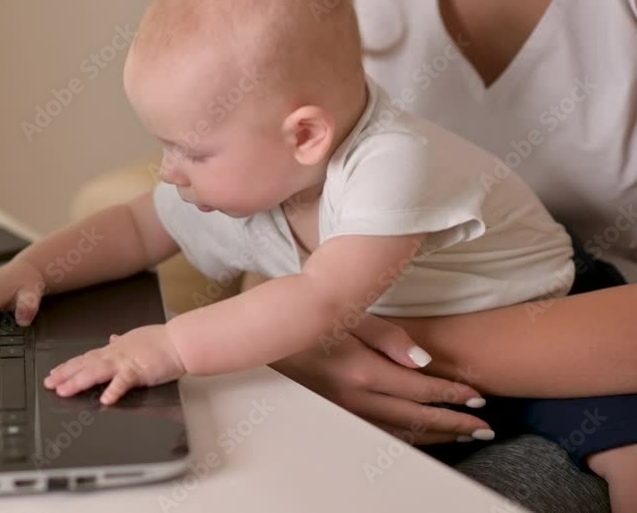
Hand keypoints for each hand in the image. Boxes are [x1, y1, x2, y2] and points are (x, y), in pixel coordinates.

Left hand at [43, 324, 186, 404]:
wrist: (179, 341)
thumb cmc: (160, 341)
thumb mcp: (135, 338)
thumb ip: (121, 341)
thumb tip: (111, 338)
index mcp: (114, 349)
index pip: (86, 358)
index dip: (68, 366)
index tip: (54, 373)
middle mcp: (115, 355)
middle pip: (84, 365)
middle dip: (65, 374)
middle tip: (48, 383)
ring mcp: (125, 362)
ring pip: (96, 372)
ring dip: (78, 381)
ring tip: (64, 391)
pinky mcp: (139, 371)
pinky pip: (124, 382)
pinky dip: (114, 390)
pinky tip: (105, 399)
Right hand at [272, 314, 493, 443]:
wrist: (267, 337)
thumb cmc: (310, 318)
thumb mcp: (349, 315)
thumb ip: (389, 336)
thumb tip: (424, 360)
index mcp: (362, 370)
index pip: (420, 389)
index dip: (451, 394)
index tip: (477, 397)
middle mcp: (355, 398)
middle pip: (417, 418)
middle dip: (454, 424)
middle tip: (485, 426)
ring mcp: (345, 411)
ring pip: (400, 433)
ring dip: (436, 437)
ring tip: (465, 436)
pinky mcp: (337, 415)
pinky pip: (380, 434)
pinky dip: (409, 439)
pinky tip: (424, 438)